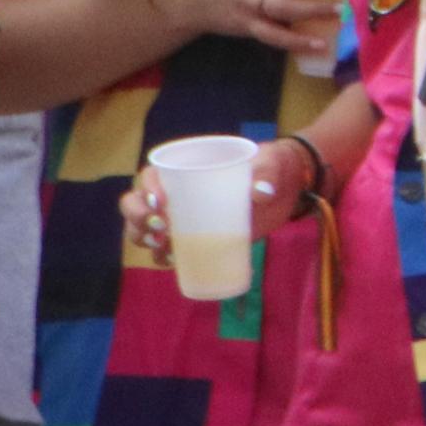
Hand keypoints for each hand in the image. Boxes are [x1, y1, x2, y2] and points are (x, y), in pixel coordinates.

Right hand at [121, 133, 313, 253]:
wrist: (288, 191)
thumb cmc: (273, 167)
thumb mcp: (272, 164)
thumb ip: (267, 173)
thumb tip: (262, 193)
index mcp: (189, 167)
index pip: (153, 175)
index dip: (147, 188)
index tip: (159, 202)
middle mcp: (178, 193)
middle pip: (137, 203)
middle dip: (136, 216)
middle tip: (159, 227)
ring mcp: (185, 219)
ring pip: (145, 229)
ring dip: (143, 238)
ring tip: (161, 246)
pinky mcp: (197, 240)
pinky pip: (169, 251)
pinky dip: (164, 258)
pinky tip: (172, 261)